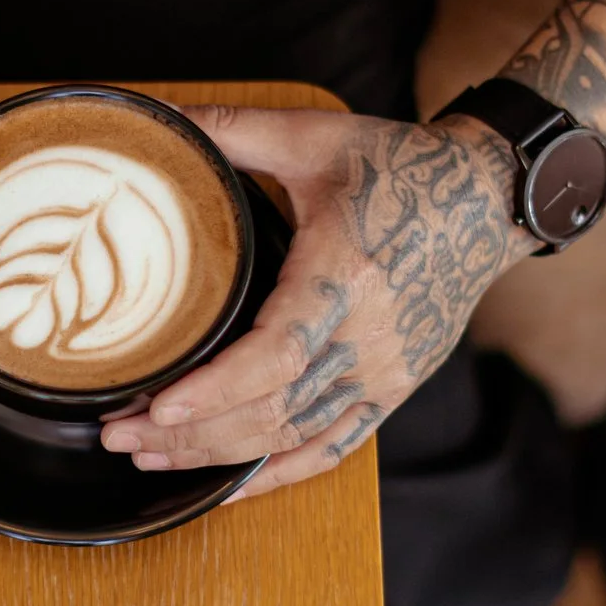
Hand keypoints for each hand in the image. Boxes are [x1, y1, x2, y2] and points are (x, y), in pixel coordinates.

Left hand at [101, 107, 535, 500]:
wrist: (488, 198)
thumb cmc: (401, 166)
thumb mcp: (312, 138)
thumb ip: (230, 131)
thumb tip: (156, 119)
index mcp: (344, 278)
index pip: (276, 355)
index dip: (216, 390)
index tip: (158, 404)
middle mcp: (368, 338)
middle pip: (272, 411)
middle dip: (189, 434)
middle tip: (117, 434)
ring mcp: (384, 372)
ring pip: (294, 437)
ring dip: (219, 457)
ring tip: (148, 454)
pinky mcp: (393, 388)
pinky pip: (334, 449)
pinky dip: (279, 475)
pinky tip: (229, 487)